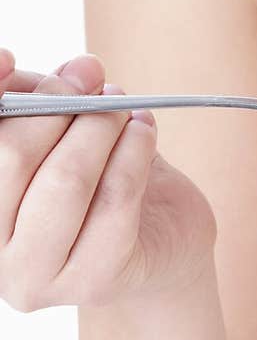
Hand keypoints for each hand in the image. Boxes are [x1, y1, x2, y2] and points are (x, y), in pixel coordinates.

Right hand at [0, 50, 216, 310]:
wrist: (158, 242)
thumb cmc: (99, 177)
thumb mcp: (62, 129)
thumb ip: (48, 99)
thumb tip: (78, 71)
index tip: (9, 57)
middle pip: (12, 157)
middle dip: (60, 104)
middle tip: (93, 81)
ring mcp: (32, 276)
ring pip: (65, 180)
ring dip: (101, 127)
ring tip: (123, 109)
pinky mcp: (90, 282)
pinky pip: (115, 200)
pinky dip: (134, 152)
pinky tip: (144, 131)